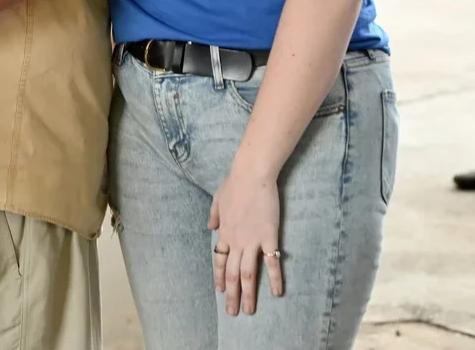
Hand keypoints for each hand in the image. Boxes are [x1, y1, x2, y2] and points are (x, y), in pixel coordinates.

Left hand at [209, 167, 284, 316]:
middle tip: (232, 312)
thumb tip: (210, 226)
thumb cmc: (234, 184)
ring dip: (248, 294)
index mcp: (224, 232)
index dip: (220, 276)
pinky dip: (275, 279)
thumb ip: (214, 214)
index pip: (220, 260)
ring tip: (248, 310)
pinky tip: (277, 293)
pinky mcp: (268, 237)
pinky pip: (272, 262)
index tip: (220, 291)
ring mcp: (251, 241)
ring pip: (249, 274)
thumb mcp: (217, 199)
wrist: (251, 175)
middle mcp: (236, 241)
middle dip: (232, 294)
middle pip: (233, 273)